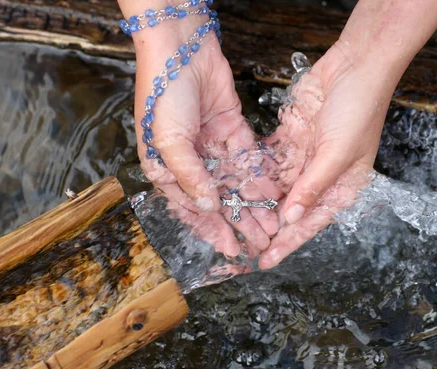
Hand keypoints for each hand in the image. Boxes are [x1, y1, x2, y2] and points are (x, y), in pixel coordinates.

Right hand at [126, 10, 279, 255]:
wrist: (181, 50)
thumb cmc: (163, 96)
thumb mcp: (169, 142)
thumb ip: (190, 177)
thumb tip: (209, 208)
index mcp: (166, 170)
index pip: (192, 210)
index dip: (212, 231)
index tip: (232, 250)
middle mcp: (190, 162)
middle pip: (218, 201)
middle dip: (239, 223)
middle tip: (260, 243)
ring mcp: (212, 147)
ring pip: (236, 184)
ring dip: (253, 205)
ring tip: (271, 226)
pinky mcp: (232, 131)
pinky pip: (247, 161)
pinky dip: (259, 178)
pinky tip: (272, 196)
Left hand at [258, 0, 436, 268]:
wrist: (355, 65)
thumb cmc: (358, 111)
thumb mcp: (337, 154)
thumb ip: (312, 187)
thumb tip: (291, 219)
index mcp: (341, 187)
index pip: (310, 223)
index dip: (287, 243)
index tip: (265, 261)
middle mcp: (320, 177)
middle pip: (290, 209)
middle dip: (269, 226)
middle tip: (242, 242)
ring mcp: (304, 158)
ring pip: (277, 187)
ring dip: (258, 201)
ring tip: (233, 218)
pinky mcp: (291, 139)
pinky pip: (270, 161)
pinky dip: (256, 172)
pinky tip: (236, 184)